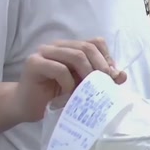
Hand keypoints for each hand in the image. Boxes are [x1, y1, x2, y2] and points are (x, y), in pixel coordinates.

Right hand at [11, 38, 127, 122]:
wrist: (27, 107)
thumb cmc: (56, 97)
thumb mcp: (83, 87)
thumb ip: (100, 80)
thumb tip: (122, 75)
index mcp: (71, 48)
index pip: (96, 43)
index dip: (107, 59)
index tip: (112, 78)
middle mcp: (58, 46)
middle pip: (87, 47)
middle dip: (101, 67)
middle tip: (105, 85)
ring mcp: (45, 52)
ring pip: (76, 55)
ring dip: (87, 75)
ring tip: (88, 91)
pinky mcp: (34, 63)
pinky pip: (60, 69)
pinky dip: (69, 83)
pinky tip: (69, 94)